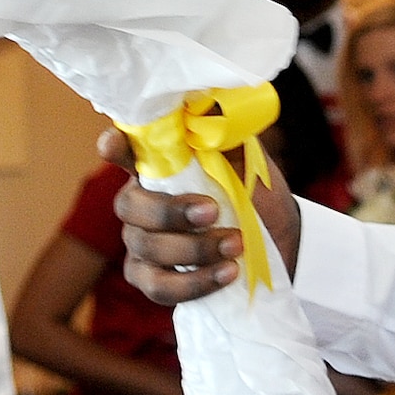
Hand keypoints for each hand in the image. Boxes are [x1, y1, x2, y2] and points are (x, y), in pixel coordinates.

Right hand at [99, 128, 302, 305]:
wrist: (281, 239)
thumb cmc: (256, 192)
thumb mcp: (247, 159)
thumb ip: (225, 135)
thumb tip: (214, 107)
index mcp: (159, 167)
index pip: (125, 152)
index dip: (114, 148)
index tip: (114, 144)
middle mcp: (141, 203)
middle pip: (129, 207)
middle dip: (170, 212)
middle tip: (213, 212)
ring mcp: (141, 244)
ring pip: (146, 249)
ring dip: (193, 249)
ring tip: (236, 244)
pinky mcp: (152, 280)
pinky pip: (159, 287)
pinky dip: (194, 283)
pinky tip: (227, 272)